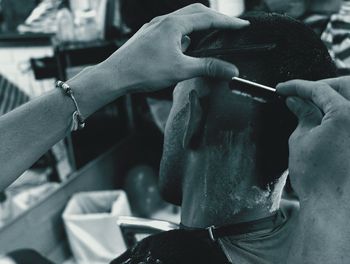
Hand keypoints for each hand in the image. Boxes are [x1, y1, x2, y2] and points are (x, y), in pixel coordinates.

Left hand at [98, 4, 248, 93]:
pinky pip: (172, 28)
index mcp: (173, 24)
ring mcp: (154, 27)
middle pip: (196, 12)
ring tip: (212, 32)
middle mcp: (163, 21)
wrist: (114, 76)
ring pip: (183, 19)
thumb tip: (231, 70)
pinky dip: (185, 32)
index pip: (207, 18)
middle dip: (215, 18)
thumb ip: (208, 67)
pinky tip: (186, 44)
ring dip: (200, 24)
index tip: (243, 25)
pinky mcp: (149, 36)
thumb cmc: (142, 71)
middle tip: (230, 26)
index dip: (228, 22)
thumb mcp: (180, 70)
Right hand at [277, 77, 349, 203]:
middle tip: (300, 94)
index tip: (284, 89)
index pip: (319, 90)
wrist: (334, 206)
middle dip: (320, 87)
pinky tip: (327, 118)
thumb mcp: (301, 139)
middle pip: (344, 86)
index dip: (297, 87)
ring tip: (314, 104)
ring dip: (333, 97)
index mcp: (346, 114)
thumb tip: (296, 101)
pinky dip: (341, 113)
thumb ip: (302, 114)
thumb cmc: (317, 178)